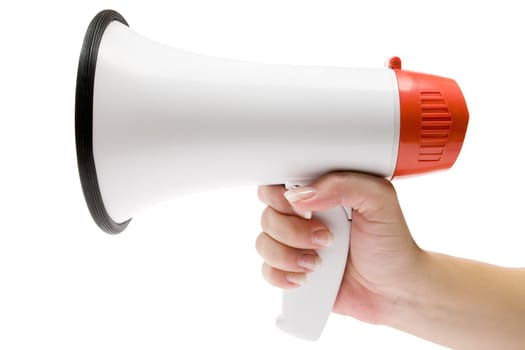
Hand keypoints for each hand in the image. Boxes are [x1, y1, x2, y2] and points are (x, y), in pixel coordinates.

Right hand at [256, 172, 423, 323]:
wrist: (396, 290)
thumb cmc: (391, 244)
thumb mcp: (380, 200)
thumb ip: (343, 184)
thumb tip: (300, 195)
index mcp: (319, 193)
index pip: (278, 183)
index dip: (281, 195)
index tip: (303, 208)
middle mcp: (302, 216)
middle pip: (267, 214)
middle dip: (291, 230)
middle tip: (324, 238)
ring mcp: (295, 245)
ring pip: (263, 243)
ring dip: (289, 255)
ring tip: (319, 262)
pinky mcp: (292, 271)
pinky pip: (267, 270)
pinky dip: (283, 275)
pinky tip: (307, 277)